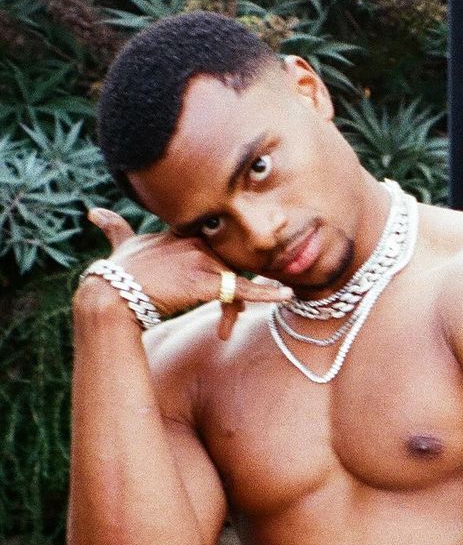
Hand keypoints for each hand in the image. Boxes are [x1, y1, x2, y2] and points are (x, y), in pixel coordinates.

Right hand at [80, 208, 291, 337]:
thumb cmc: (115, 274)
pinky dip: (266, 292)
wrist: (110, 294)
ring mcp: (201, 259)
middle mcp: (195, 240)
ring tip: (223, 331)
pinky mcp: (206, 281)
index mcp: (181, 231)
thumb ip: (115, 227)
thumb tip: (94, 213)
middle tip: (229, 318)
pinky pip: (243, 288)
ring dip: (234, 310)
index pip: (214, 247)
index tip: (229, 282)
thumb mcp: (120, 245)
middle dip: (232, 292)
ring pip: (233, 282)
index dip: (223, 268)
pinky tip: (286, 295)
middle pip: (228, 266)